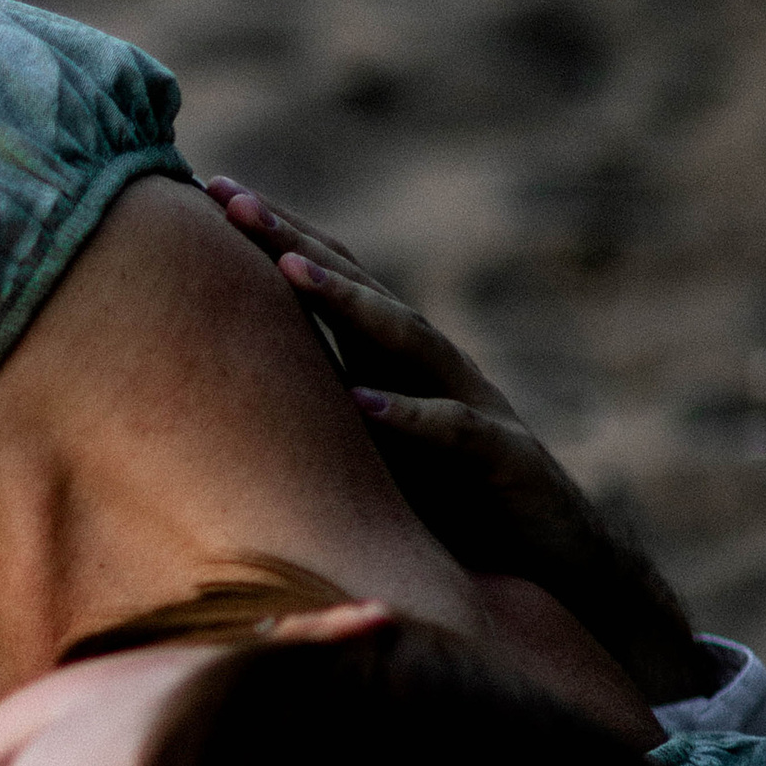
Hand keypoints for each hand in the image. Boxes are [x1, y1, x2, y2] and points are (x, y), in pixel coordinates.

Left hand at [204, 177, 701, 702]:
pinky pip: (455, 433)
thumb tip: (214, 400)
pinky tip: (362, 402)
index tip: (213, 193)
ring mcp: (474, 406)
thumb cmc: (446, 518)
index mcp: (394, 367)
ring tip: (290, 271)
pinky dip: (409, 416)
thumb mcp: (366, 460)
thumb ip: (313, 421)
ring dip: (348, 304)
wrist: (553, 572)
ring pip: (407, 343)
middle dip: (295, 243)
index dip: (277, 237)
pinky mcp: (507, 461)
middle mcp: (432, 372)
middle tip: (232, 200)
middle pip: (360, 290)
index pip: (332, 284)